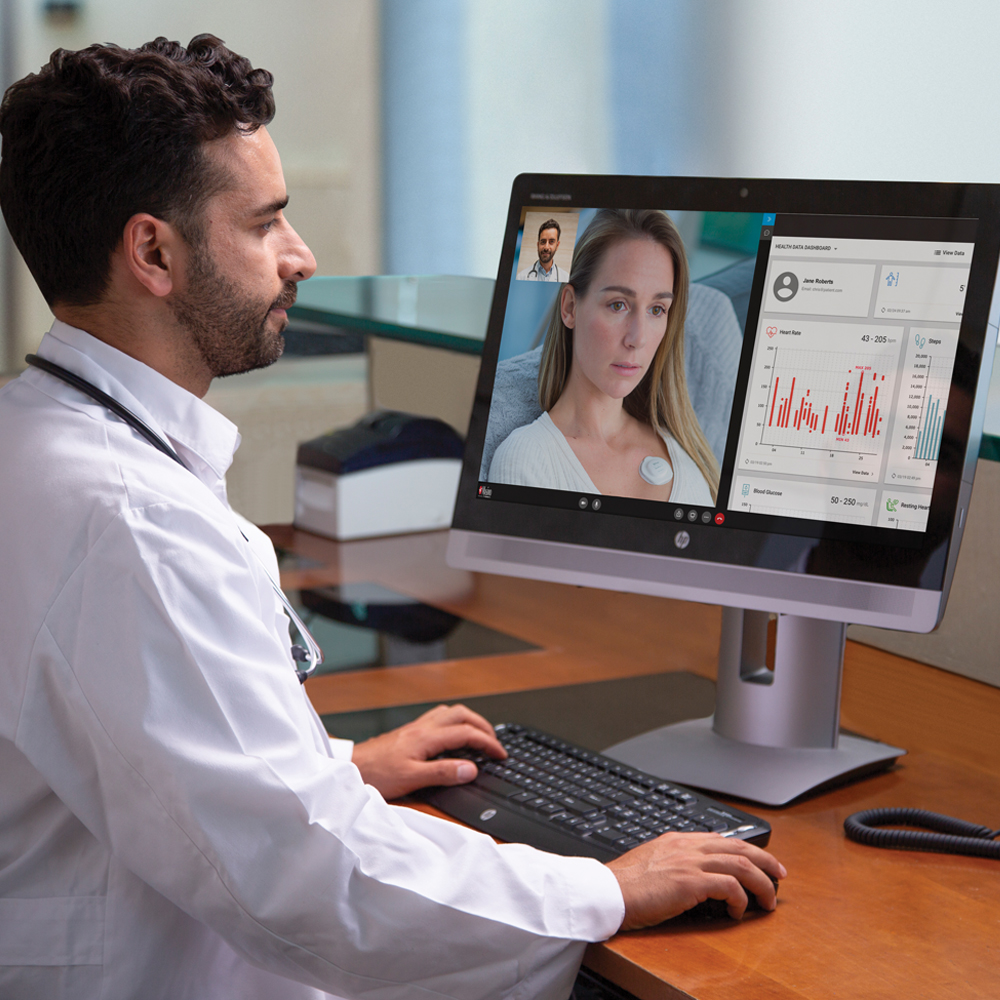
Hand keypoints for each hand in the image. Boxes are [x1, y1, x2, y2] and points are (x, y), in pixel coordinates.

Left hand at [350, 704, 506, 799]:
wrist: (351, 768)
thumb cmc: (376, 773)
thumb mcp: (412, 778)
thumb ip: (443, 772)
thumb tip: (470, 769)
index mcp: (427, 737)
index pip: (466, 733)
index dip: (487, 743)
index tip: (500, 754)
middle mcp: (422, 727)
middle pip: (461, 714)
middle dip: (482, 725)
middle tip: (494, 741)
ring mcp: (415, 728)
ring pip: (450, 713)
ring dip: (468, 721)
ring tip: (478, 735)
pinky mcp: (408, 732)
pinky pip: (438, 718)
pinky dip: (454, 723)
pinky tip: (451, 736)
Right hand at [606, 832, 786, 928]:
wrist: (607, 890)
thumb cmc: (624, 883)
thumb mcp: (651, 862)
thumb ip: (672, 862)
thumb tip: (689, 876)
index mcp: (678, 841)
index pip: (721, 839)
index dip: (745, 849)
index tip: (758, 860)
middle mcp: (687, 846)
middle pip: (739, 847)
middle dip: (765, 860)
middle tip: (779, 874)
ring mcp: (690, 862)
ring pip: (741, 865)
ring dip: (761, 883)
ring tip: (768, 900)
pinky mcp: (690, 882)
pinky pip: (729, 887)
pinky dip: (740, 899)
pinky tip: (737, 912)